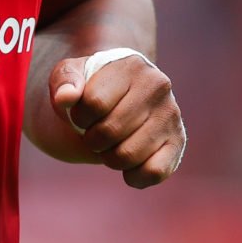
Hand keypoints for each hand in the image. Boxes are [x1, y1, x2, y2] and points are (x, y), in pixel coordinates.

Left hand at [49, 52, 184, 188]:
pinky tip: (129, 165)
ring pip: (127, 156)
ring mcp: (171, 115)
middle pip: (109, 132)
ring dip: (109, 157)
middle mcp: (158, 86)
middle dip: (92, 139)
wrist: (121, 97)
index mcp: (131, 66)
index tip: (83, 112)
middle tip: (96, 130)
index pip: (93, 104)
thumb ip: (63, 82)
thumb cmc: (92, 87)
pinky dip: (134, 176)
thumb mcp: (71, 76)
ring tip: (112, 142)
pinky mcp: (178, 142)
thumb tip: (65, 97)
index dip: (79, 116)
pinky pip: (154, 172)